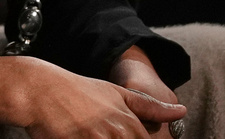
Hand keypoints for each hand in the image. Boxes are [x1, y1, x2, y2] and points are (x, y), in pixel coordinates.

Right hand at [0, 55, 185, 137]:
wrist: (41, 90)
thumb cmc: (78, 92)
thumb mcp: (116, 93)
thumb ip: (149, 107)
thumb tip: (182, 111)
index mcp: (130, 123)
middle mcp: (119, 132)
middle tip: (101, 132)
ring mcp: (100, 138)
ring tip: (92, 133)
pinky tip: (83, 138)